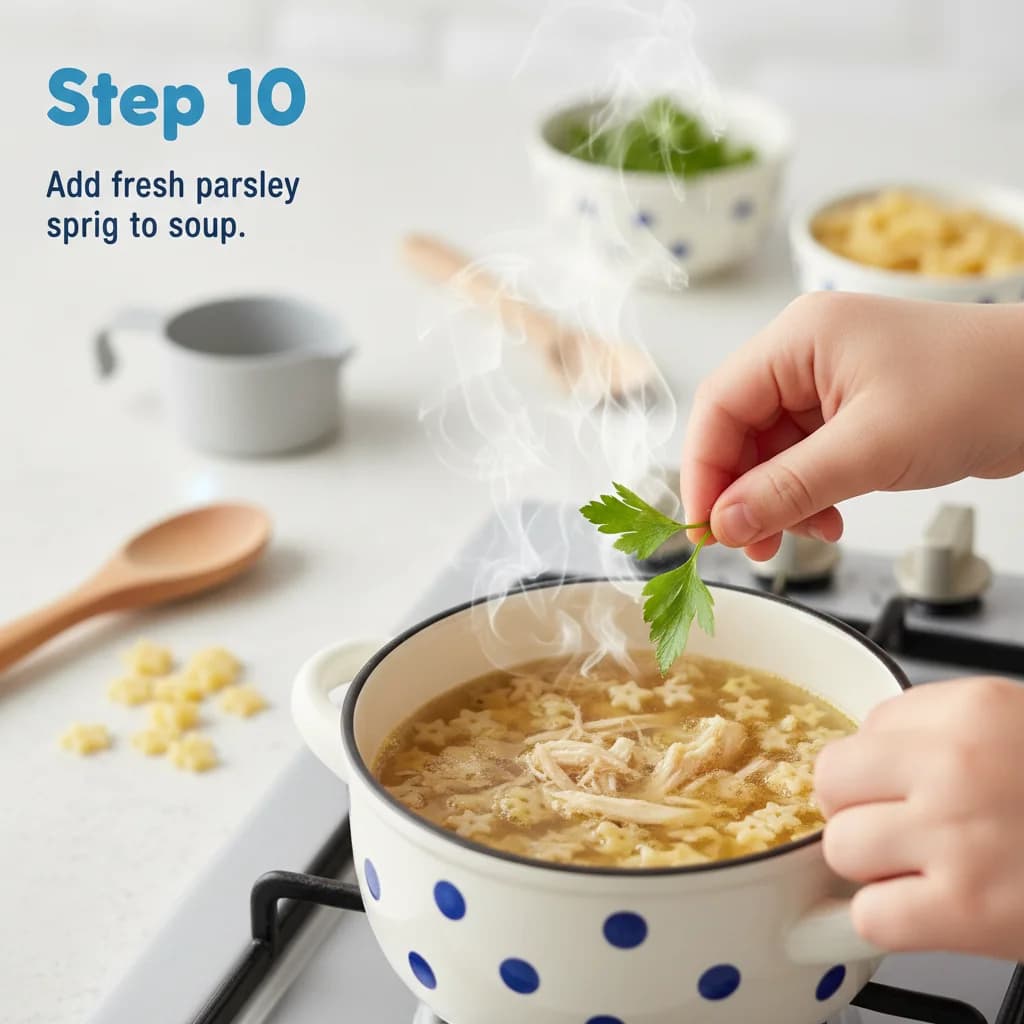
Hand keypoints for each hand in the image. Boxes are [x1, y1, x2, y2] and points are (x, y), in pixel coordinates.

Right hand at [681, 293, 1023, 558]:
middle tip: (750, 545)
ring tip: (802, 537)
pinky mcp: (849, 409)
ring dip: (777, 500)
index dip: (703, 470)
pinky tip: (829, 520)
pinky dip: (807, 494)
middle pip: (739, 431)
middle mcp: (802, 355)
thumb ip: (788, 489)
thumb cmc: (977, 390)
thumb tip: (725, 524)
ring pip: (770, 451)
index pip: (718, 406)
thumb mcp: (871, 448)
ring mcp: (826, 382)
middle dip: (742, 493)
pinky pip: (803, 458)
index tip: (706, 526)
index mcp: (797, 339)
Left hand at [814, 677, 1023, 960]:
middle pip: (831, 784)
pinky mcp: (968, 911)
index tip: (895, 789)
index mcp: (968, 709)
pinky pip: (869, 915)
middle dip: (858, 810)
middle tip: (901, 829)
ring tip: (921, 868)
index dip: (873, 769)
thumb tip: (863, 758)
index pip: (859, 732)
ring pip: (841, 848)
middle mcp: (954, 764)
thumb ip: (935, 728)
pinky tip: (925, 909)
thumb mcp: (1011, 722)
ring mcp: (957, 837)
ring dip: (872, 866)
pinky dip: (888, 920)